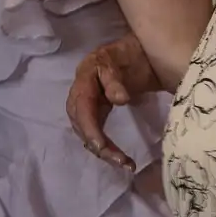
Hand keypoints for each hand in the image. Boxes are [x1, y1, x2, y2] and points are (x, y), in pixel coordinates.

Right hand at [66, 33, 159, 169]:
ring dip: (103, 150)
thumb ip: (116, 79)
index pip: (82, 108)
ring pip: (87, 132)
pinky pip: (96, 132)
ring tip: (125, 163)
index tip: (102, 147)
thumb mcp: (122, 60)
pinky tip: (121, 158)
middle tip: (121, 161)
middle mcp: (80, 93)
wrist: (135, 52)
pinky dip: (106, 147)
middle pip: (81, 125)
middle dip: (98, 145)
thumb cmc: (128, 54)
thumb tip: (118, 100)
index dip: (90, 129)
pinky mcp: (96, 112)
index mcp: (84, 78)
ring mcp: (86, 104)